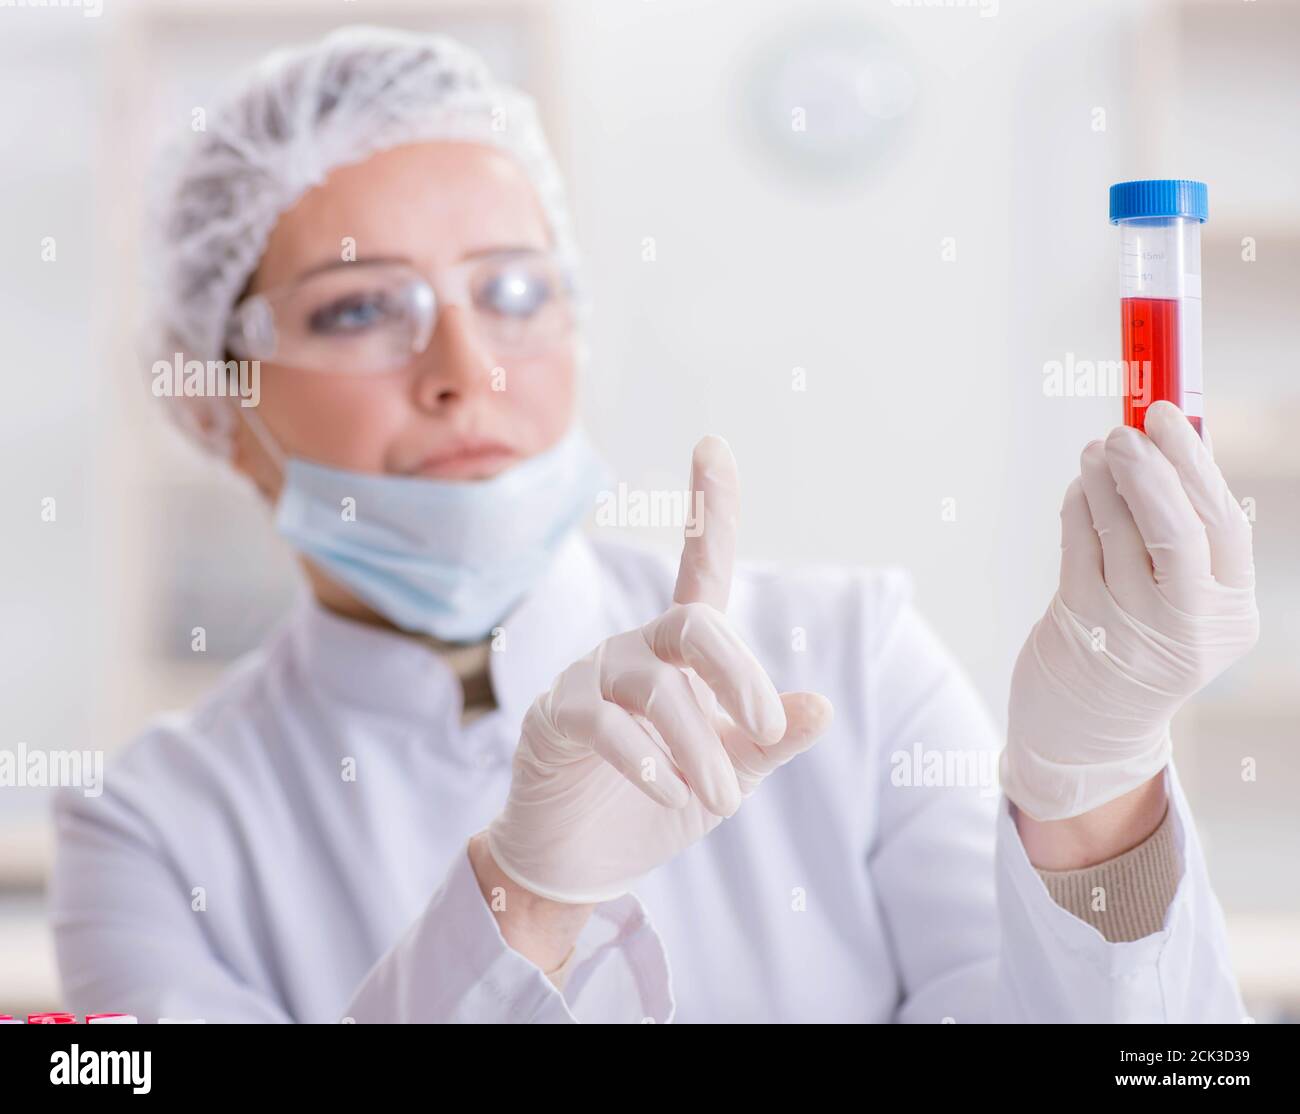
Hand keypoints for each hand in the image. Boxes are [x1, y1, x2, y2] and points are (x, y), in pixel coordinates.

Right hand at [485, 436, 833, 903]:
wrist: (584, 860)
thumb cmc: (661, 801)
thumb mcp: (730, 774)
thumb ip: (768, 740)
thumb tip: (821, 708)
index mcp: (683, 653)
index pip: (701, 568)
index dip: (709, 506)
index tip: (713, 443)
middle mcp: (638, 650)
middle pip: (692, 624)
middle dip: (737, 674)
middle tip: (765, 730)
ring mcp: (591, 678)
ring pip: (654, 686)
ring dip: (697, 745)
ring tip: (719, 798)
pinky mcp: (555, 717)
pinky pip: (602, 722)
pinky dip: (643, 758)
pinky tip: (667, 792)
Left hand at [1001, 402, 1258, 821]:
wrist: (1090, 730)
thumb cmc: (1141, 645)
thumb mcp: (1184, 604)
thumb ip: (1185, 534)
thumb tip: (1171, 442)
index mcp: (1229, 615)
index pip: (1224, 526)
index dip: (1196, 463)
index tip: (1170, 416)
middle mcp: (1186, 626)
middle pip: (1177, 530)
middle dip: (1149, 469)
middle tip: (1126, 429)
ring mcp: (1130, 630)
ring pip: (1117, 533)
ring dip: (1104, 481)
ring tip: (1097, 451)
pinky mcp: (1078, 627)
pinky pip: (1077, 549)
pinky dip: (1077, 509)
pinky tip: (1080, 491)